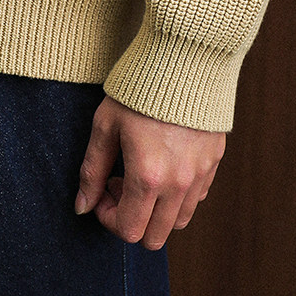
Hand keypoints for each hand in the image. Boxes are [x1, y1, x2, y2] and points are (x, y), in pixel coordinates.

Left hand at [74, 96, 223, 248]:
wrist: (183, 58)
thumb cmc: (137, 89)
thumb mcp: (105, 126)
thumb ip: (93, 171)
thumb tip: (82, 207)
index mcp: (148, 177)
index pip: (129, 230)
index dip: (108, 218)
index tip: (102, 191)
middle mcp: (179, 183)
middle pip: (155, 237)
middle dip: (132, 220)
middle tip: (120, 184)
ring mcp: (200, 174)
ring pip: (179, 221)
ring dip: (156, 210)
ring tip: (142, 173)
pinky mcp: (214, 162)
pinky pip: (196, 197)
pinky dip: (177, 195)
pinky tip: (163, 163)